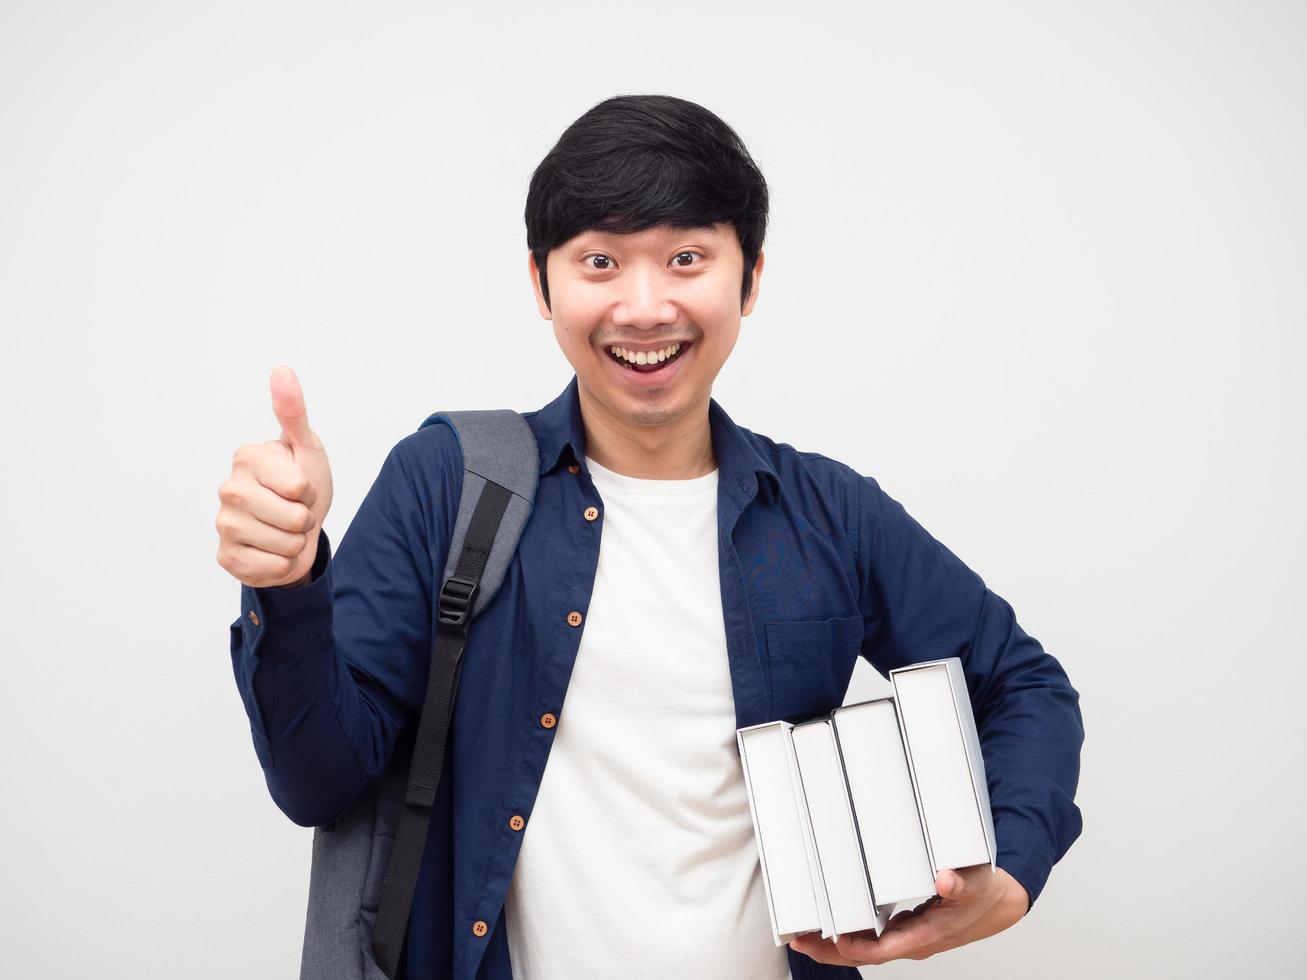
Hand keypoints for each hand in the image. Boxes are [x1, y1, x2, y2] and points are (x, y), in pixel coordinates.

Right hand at [216, 365, 333, 587]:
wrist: (297, 530)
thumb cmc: (303, 485)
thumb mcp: (306, 448)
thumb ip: (293, 412)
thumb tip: (282, 370)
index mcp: (247, 458)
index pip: (300, 487)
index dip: (311, 491)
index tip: (301, 486)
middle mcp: (228, 489)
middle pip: (294, 518)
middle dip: (305, 519)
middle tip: (295, 510)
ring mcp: (223, 525)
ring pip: (285, 545)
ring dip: (296, 542)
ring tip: (286, 530)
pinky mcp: (227, 557)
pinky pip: (272, 568)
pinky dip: (283, 564)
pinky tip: (273, 550)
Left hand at [788, 864, 1028, 965]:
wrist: (1001, 902)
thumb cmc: (986, 893)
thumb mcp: (977, 885)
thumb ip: (961, 885)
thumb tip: (946, 881)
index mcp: (927, 935)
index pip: (883, 950)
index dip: (856, 948)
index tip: (833, 939)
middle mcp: (914, 940)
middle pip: (866, 954)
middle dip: (831, 951)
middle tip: (800, 940)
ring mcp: (910, 936)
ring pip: (867, 947)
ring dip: (835, 943)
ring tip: (805, 933)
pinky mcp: (908, 928)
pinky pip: (873, 937)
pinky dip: (851, 932)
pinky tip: (834, 923)